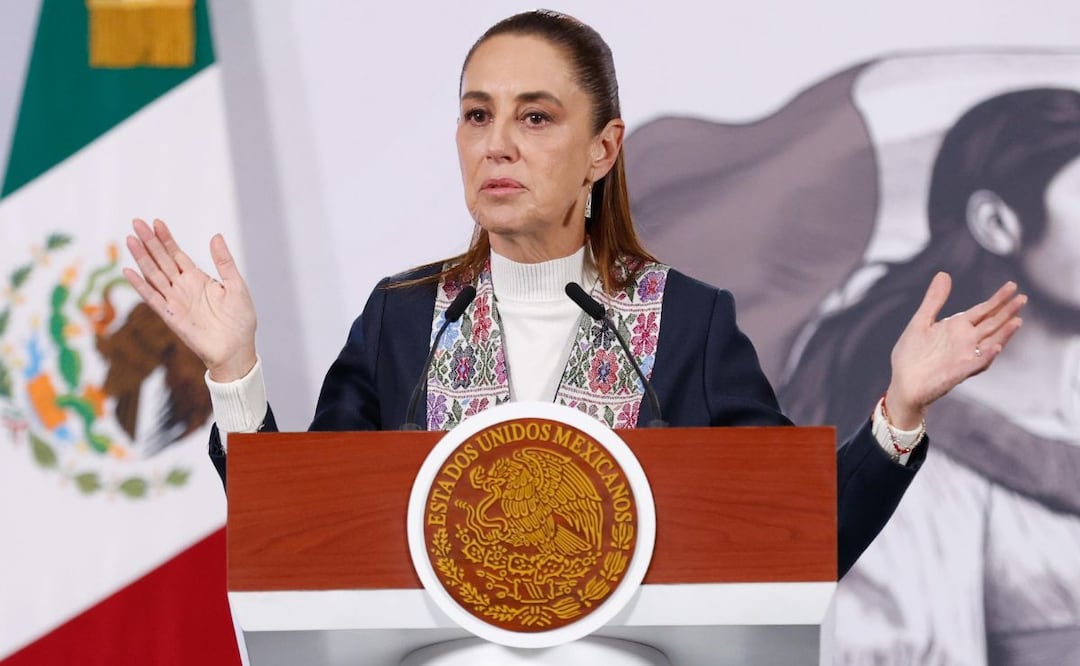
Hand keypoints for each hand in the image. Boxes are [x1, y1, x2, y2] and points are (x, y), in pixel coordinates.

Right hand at [123, 218, 257, 381]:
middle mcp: (183, 287)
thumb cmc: (240, 320)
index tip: (156, 222)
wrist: (236, 348)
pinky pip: (152, 298)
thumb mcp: (236, 285)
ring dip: (141, 258)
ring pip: (154, 275)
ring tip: (130, 239)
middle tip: (136, 222)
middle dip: (149, 242)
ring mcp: (175, 301)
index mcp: (198, 278)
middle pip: (161, 260)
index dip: (166, 239)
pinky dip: (140, 285)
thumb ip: (224, 262)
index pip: (177, 254)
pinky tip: (129, 271)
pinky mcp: (171, 316)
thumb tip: (216, 236)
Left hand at [884, 272, 1024, 428]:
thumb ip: (934, 300)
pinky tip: (996, 347)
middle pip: (991, 324)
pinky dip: (986, 356)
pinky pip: (976, 363)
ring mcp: (964, 356)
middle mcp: (965, 341)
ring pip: (990, 343)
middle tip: (1023, 298)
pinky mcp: (958, 372)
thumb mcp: (921, 321)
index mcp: (956, 327)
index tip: (1012, 285)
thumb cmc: (911, 354)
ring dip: (1004, 334)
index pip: (983, 310)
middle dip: (1007, 312)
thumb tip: (944, 274)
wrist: (902, 382)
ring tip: (1017, 321)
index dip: (997, 299)